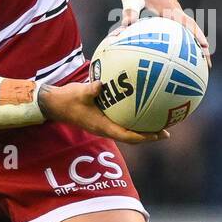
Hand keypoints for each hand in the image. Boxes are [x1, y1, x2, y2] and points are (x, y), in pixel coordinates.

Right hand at [37, 81, 167, 144]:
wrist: (54, 104)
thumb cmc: (67, 99)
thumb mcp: (79, 93)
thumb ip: (91, 90)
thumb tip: (101, 84)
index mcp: (102, 127)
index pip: (128, 136)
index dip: (144, 137)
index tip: (159, 134)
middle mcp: (106, 129)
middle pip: (132, 137)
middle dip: (149, 135)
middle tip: (166, 132)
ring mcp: (104, 125)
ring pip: (128, 131)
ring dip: (143, 129)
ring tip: (159, 122)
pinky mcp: (103, 119)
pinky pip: (122, 121)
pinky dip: (133, 117)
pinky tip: (141, 106)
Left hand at [120, 0, 211, 64]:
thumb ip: (129, 12)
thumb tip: (125, 27)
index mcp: (171, 9)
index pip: (189, 26)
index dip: (198, 38)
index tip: (206, 50)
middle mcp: (176, 11)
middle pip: (194, 32)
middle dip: (202, 48)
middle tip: (207, 66)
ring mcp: (174, 12)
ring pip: (189, 31)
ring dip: (195, 45)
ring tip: (197, 62)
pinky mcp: (168, 13)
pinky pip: (179, 29)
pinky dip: (183, 40)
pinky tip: (176, 51)